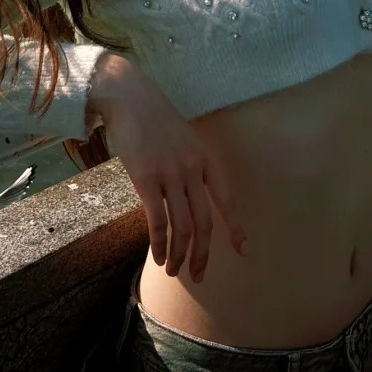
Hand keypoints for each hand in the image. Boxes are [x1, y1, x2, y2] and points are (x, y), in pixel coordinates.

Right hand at [87, 54, 248, 280]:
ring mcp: (169, 174)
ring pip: (181, 227)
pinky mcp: (145, 179)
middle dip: (203, 254)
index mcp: (205, 158)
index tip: (243, 251)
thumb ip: (189, 166)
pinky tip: (156, 256)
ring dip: (179, 255)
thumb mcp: (182, 138)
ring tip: (174, 270)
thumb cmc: (153, 117)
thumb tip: (186, 198)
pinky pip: (157, 220)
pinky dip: (158, 243)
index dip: (236, 227)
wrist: (128, 95)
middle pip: (204, 221)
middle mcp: (192, 168)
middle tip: (199, 276)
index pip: (226, 199)